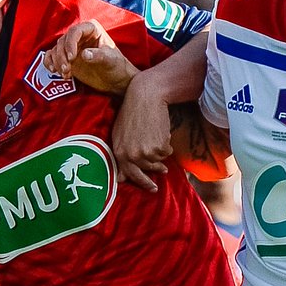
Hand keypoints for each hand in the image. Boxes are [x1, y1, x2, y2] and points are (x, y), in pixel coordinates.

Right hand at [44, 20, 139, 93]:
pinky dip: (50, 63)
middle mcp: (80, 36)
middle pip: (63, 41)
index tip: (71, 58)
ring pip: (56, 49)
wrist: (116, 80)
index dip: (70, 43)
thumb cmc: (117, 66)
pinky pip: (52, 56)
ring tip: (65, 74)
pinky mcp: (67, 58)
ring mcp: (72, 47)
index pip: (75, 31)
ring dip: (57, 62)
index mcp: (91, 29)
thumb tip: (84, 54)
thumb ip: (98, 56)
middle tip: (66, 69)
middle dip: (62, 56)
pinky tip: (54, 71)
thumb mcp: (110, 60)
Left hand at [110, 76, 176, 191]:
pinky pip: (166, 152)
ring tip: (159, 140)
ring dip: (160, 153)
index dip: (140, 182)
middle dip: (152, 177)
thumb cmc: (131, 113)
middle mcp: (131, 156)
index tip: (149, 187)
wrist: (145, 97)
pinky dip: (167, 144)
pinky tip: (161, 132)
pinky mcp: (159, 147)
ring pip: (158, 161)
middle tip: (160, 178)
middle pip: (144, 172)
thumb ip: (121, 156)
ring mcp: (145, 153)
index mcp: (119, 152)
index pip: (128, 174)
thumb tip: (121, 179)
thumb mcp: (119, 134)